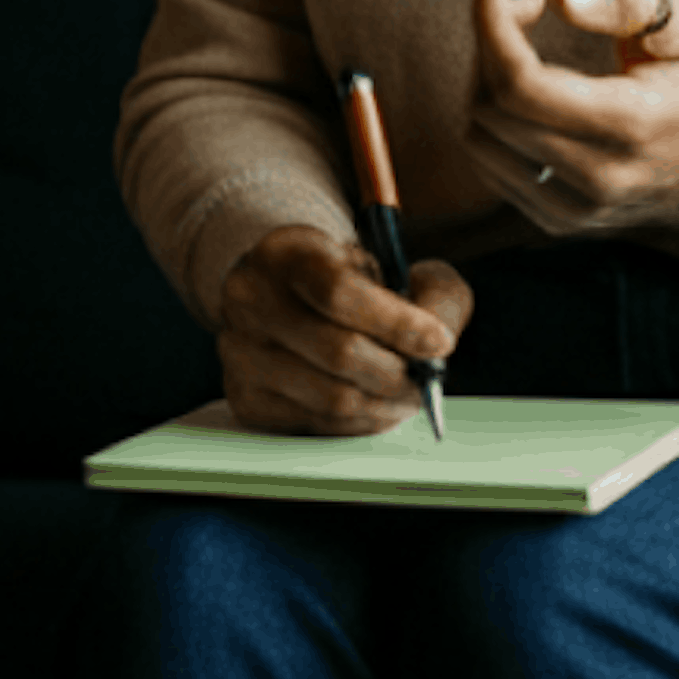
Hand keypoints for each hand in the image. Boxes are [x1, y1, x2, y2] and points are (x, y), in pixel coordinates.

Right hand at [214, 223, 471, 435]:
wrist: (282, 296)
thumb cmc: (346, 281)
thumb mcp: (393, 264)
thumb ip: (430, 292)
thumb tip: (437, 342)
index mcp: (286, 253)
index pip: (338, 292)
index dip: (396, 322)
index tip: (438, 341)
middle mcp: (250, 300)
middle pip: (339, 352)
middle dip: (400, 372)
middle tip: (427, 377)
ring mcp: (240, 352)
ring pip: (333, 398)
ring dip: (386, 404)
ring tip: (406, 392)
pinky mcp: (244, 396)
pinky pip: (319, 425)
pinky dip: (360, 422)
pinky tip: (373, 402)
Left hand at [466, 0, 678, 234]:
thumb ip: (624, 2)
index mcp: (633, 124)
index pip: (521, 84)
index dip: (490, 23)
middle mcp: (600, 177)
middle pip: (493, 106)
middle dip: (491, 39)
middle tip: (526, 7)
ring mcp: (577, 209)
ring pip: (479, 137)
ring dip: (485, 77)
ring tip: (526, 46)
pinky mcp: (560, 220)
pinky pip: (489, 162)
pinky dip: (492, 115)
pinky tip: (527, 88)